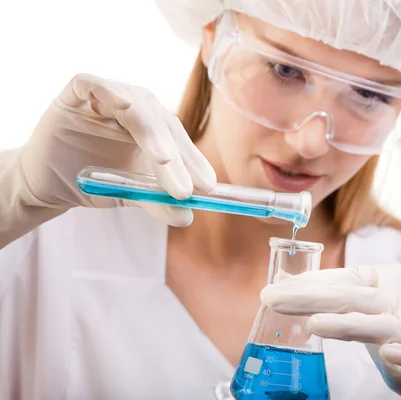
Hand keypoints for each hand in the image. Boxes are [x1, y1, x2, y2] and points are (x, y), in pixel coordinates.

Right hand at [16, 73, 215, 225]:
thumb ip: (157, 202)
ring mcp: (107, 98)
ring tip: (164, 162)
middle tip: (185, 190)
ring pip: (137, 107)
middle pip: (163, 124)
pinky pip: (93, 84)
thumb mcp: (130, 195)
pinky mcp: (76, 93)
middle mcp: (136, 108)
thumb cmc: (94, 182)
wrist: (48, 182)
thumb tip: (188, 216)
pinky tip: (124, 105)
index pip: (179, 140)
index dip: (194, 162)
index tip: (208, 188)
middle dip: (176, 158)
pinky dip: (109, 91)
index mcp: (154, 128)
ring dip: (152, 135)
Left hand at [260, 265, 400, 398]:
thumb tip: (281, 280)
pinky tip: (391, 354)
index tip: (270, 292)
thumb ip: (325, 290)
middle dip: (312, 298)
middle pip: (353, 296)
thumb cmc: (390, 319)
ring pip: (380, 324)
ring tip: (313, 325)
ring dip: (347, 325)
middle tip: (275, 301)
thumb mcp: (358, 300)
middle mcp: (397, 296)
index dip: (304, 286)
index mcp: (380, 278)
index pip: (338, 279)